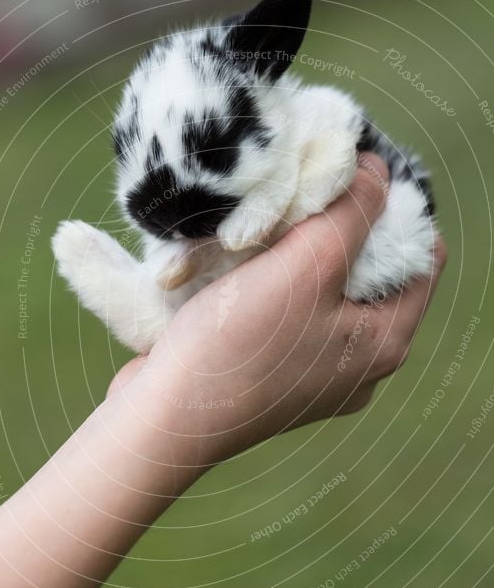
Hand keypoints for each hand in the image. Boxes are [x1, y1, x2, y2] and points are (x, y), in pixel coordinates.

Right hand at [108, 154, 446, 467]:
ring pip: (331, 290)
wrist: (164, 416)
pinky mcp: (277, 371)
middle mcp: (360, 363)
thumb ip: (352, 214)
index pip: (423, 258)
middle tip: (309, 194)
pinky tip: (251, 262)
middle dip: (348, 228)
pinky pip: (296, 311)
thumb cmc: (236, 345)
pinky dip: (281, 280)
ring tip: (275, 225)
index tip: (353, 179)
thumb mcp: (306, 268)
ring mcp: (318, 371)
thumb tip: (381, 171)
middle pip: (376, 273)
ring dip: (308, 251)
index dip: (398, 210)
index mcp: (385, 343)